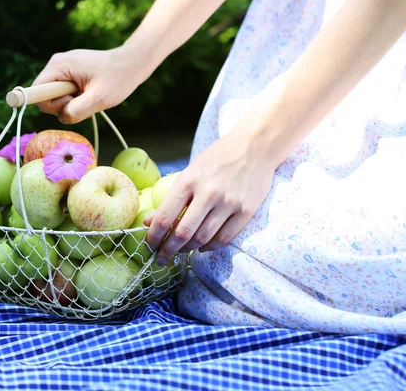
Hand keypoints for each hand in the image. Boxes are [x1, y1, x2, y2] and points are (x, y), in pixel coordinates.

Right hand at [32, 47, 151, 123]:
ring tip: (90, 96)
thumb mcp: (98, 99)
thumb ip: (76, 111)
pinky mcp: (70, 74)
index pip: (36, 91)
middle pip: (45, 96)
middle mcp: (56, 65)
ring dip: (71, 103)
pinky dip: (76, 99)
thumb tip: (61, 116)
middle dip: (63, 105)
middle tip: (85, 101)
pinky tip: (90, 94)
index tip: (70, 102)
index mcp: (59, 66)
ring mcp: (63, 69)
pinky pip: (64, 93)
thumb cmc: (118, 79)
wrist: (132, 64)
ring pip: (56, 97)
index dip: (48, 104)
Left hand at [143, 129, 274, 264]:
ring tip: (182, 251)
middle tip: (162, 259)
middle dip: (168, 250)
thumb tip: (149, 222)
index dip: (154, 237)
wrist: (255, 146)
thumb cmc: (218, 158)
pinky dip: (210, 247)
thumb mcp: (191, 172)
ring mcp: (229, 203)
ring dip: (188, 250)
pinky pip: (224, 238)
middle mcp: (208, 193)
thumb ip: (172, 198)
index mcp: (189, 180)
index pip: (165, 217)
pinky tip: (202, 247)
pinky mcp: (246, 211)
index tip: (150, 246)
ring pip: (203, 239)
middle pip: (183, 233)